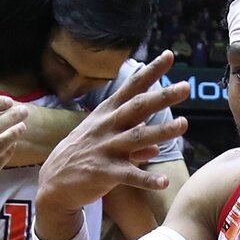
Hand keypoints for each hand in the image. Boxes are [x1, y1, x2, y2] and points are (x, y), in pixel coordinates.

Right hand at [35, 51, 188, 239]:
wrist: (53, 184)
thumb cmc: (82, 157)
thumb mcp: (103, 141)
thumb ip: (133, 144)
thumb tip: (156, 147)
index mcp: (107, 114)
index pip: (132, 88)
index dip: (150, 72)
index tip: (169, 55)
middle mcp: (106, 127)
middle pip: (137, 108)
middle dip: (161, 96)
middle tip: (185, 87)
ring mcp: (104, 149)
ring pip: (137, 137)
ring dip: (161, 131)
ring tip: (184, 124)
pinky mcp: (103, 173)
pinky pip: (129, 175)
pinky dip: (147, 179)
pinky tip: (164, 182)